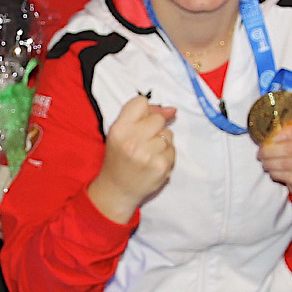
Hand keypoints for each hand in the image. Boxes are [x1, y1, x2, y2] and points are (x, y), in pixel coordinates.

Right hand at [87, 96, 176, 222]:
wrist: (117, 189)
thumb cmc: (119, 158)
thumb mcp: (120, 133)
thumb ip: (142, 116)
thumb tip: (172, 110)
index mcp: (119, 129)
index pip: (141, 102)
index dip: (145, 111)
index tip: (142, 122)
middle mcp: (132, 140)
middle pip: (158, 119)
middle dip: (154, 128)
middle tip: (143, 142)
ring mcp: (147, 154)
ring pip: (168, 134)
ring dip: (161, 142)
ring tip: (148, 153)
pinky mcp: (161, 166)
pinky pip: (173, 149)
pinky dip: (166, 155)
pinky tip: (154, 162)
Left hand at [258, 117, 291, 197]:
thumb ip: (284, 133)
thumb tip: (266, 135)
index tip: (274, 137)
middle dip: (273, 150)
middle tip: (261, 152)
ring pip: (290, 163)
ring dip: (272, 163)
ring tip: (264, 162)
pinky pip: (289, 177)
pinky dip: (276, 173)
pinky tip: (271, 171)